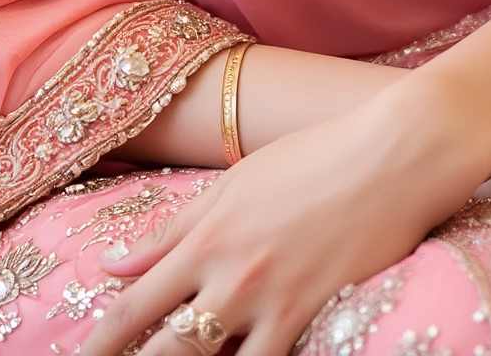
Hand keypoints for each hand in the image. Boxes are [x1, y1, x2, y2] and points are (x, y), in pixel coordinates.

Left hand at [78, 93, 480, 355]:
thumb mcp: (235, 183)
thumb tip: (112, 264)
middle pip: (160, 347)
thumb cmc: (315, 156)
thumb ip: (172, 228)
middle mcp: (225, 273)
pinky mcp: (308, 315)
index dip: (99, 344)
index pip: (132, 304)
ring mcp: (266, 299)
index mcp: (202, 236)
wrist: (391, 153)